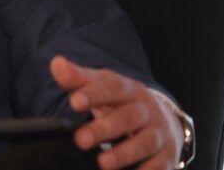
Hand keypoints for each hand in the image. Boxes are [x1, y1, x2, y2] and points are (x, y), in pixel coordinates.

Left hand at [50, 55, 183, 169]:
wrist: (164, 117)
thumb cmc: (122, 101)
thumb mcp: (103, 85)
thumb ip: (78, 78)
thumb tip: (56, 64)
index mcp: (130, 89)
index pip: (112, 88)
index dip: (93, 94)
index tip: (74, 102)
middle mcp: (147, 110)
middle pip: (127, 118)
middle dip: (104, 129)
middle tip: (80, 140)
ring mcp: (159, 132)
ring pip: (144, 143)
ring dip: (124, 154)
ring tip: (103, 163)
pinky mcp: (167, 155)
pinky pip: (161, 165)